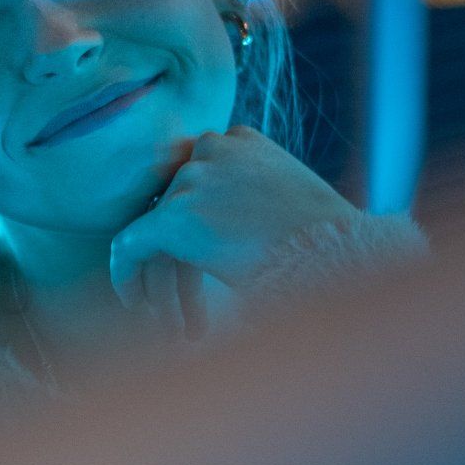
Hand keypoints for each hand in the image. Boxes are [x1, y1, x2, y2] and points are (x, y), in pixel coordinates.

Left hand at [110, 128, 356, 323]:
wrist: (337, 255)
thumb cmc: (329, 243)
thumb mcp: (290, 201)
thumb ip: (249, 200)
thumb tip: (228, 227)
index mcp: (241, 140)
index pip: (198, 180)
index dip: (193, 225)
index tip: (197, 258)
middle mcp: (212, 149)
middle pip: (176, 208)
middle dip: (179, 260)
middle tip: (181, 302)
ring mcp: (191, 179)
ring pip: (157, 235)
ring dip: (164, 284)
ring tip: (173, 324)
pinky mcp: (174, 215)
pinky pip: (130, 245)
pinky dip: (127, 276)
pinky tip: (133, 304)